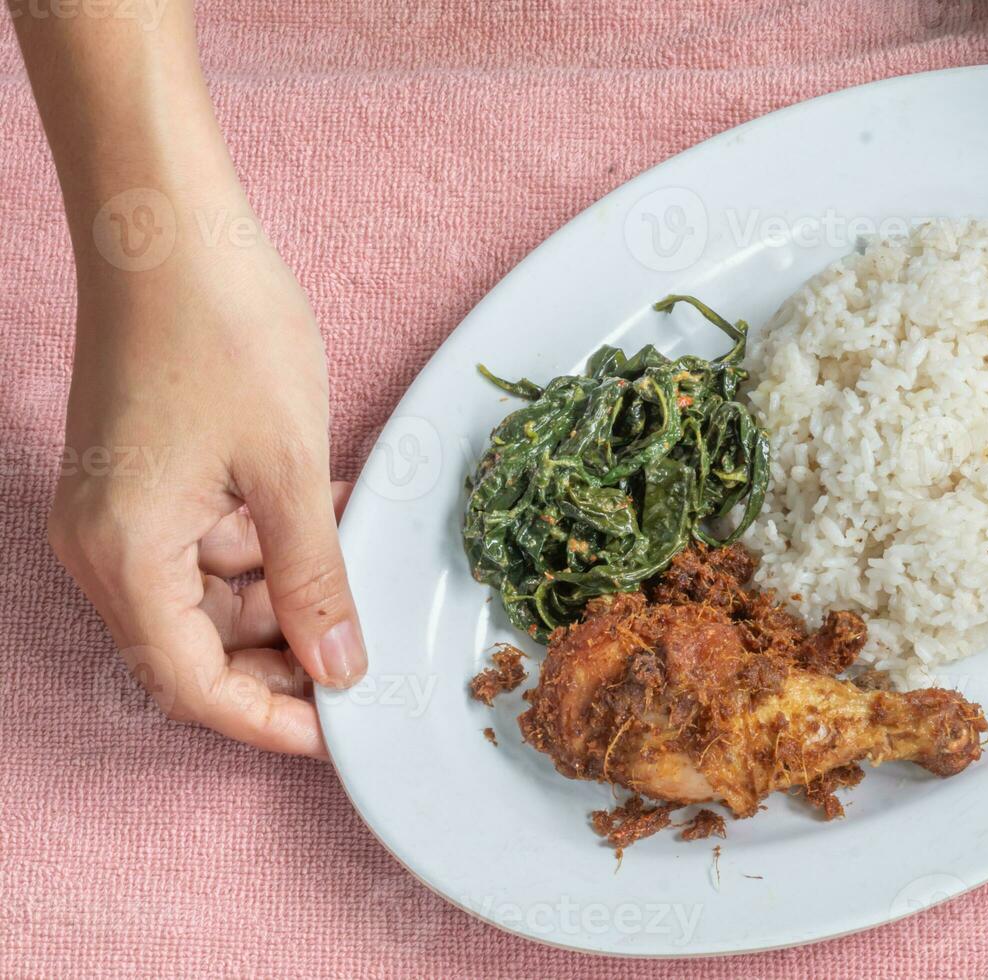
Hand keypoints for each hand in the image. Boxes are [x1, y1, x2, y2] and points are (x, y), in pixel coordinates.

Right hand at [48, 195, 365, 756]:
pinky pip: (209, 541)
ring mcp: (119, 509)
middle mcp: (105, 546)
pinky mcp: (143, 476)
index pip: (194, 685)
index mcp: (125, 557)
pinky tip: (335, 509)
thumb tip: (339, 671)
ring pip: (211, 594)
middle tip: (370, 652)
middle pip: (199, 646)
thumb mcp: (288, 468)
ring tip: (362, 561)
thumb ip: (316, 578)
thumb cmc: (221, 330)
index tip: (344, 734)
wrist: (166, 225)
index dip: (271, 719)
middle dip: (287, 657)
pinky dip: (272, 541)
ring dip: (289, 591)